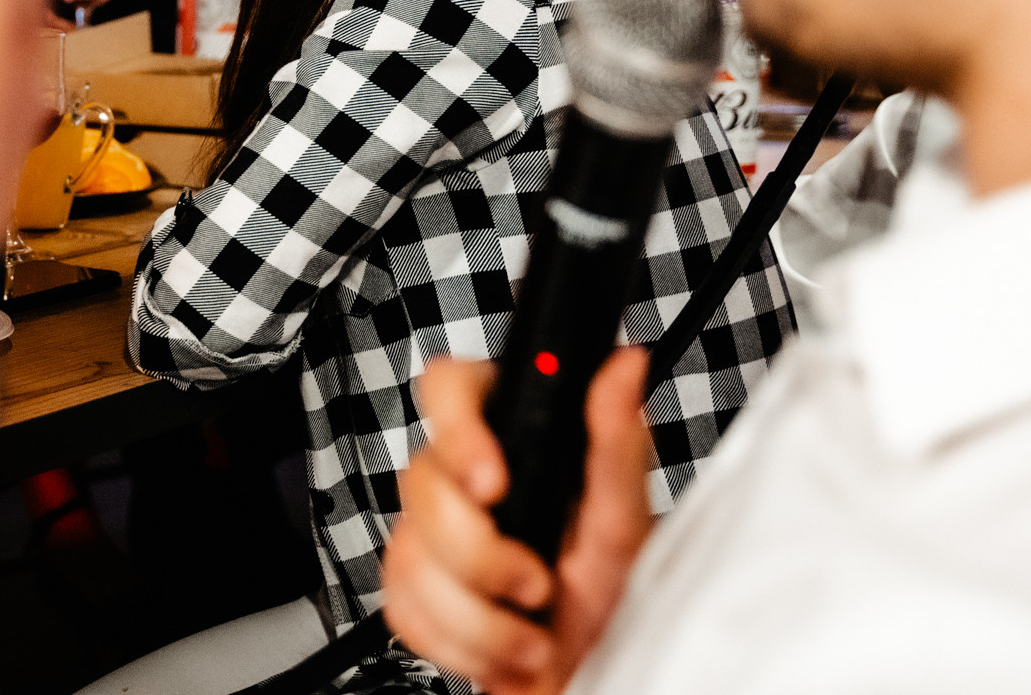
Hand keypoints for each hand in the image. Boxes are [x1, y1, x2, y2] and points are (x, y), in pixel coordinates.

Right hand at [381, 352, 656, 694]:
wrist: (592, 670)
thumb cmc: (615, 594)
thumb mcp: (624, 520)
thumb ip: (616, 443)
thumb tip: (625, 366)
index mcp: (511, 440)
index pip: (450, 389)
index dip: (457, 429)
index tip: (492, 482)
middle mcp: (462, 479)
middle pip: (421, 483)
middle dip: (481, 554)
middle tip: (538, 583)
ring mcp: (429, 535)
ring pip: (410, 556)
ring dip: (481, 618)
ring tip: (531, 633)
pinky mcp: (412, 590)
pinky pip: (404, 609)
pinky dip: (461, 644)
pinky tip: (501, 643)